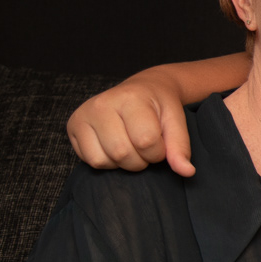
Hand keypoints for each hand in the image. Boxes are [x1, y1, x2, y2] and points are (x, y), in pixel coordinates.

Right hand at [67, 75, 194, 175]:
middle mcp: (101, 104)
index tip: (161, 143)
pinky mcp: (73, 126)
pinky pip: (90, 161)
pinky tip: (116, 146)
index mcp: (130, 98)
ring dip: (123, 163)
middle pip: (122, 153)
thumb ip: (180, 147)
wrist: (142, 89)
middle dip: (141, 160)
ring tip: (131, 146)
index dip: (158, 152)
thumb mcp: (176, 121)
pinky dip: (108, 162)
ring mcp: (83, 114)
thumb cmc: (159, 107)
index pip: (145, 141)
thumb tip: (187, 172)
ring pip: (103, 160)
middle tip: (146, 147)